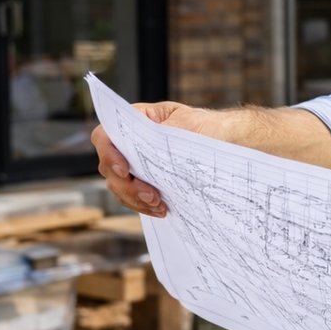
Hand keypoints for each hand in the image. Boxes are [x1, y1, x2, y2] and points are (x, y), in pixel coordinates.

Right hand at [91, 101, 214, 217]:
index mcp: (135, 120)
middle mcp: (129, 142)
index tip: (126, 171)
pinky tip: (160, 209)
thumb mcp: (187, 123)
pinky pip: (132, 197)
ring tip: (159, 205)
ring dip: (135, 200)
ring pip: (119, 186)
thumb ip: (163, 134)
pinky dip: (143, 205)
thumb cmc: (206, 126)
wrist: (225, 140)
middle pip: (109, 168)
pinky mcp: (145, 180)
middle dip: (128, 186)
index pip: (105, 137)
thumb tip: (145, 150)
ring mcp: (135, 163)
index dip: (109, 155)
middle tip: (152, 196)